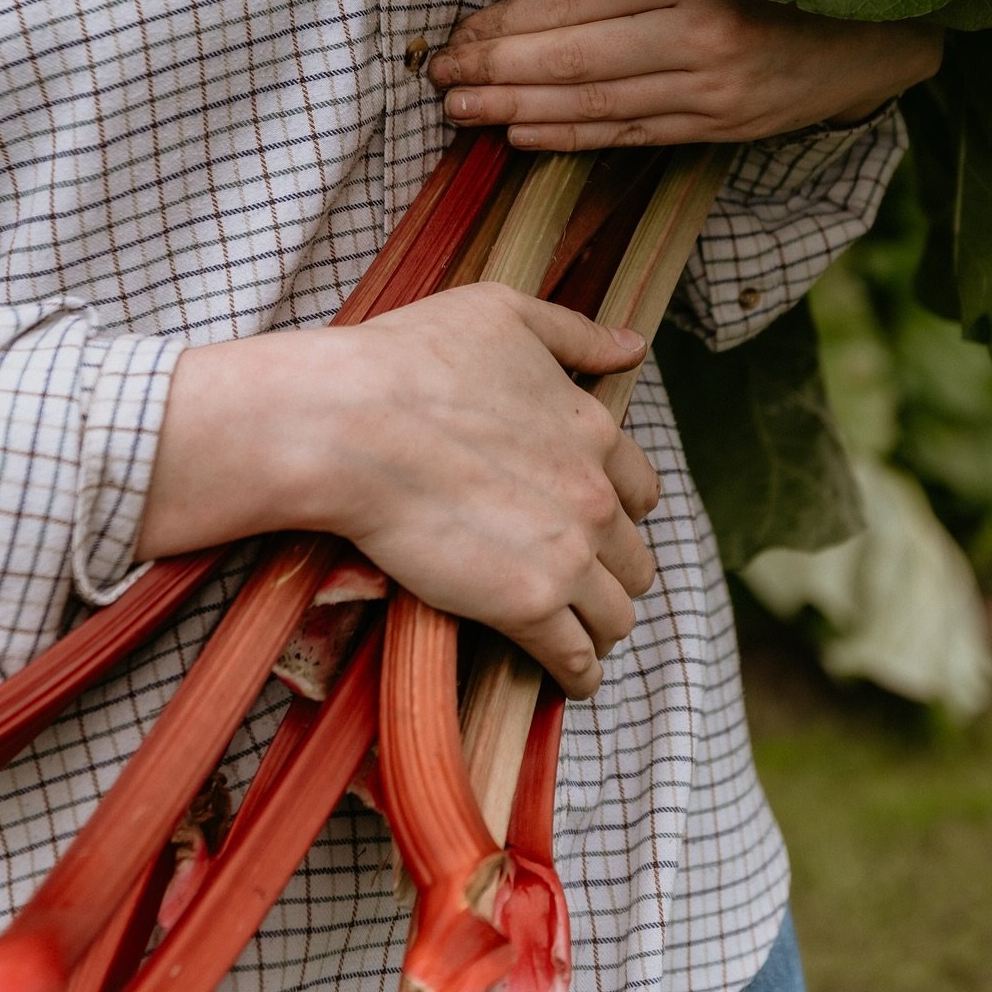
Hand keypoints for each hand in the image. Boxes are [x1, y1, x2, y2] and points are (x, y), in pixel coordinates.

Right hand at [140, 286, 659, 696]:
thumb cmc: (411, 359)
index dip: (621, 509)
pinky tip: (569, 677)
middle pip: (635, 557)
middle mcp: (595, 495)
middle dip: (614, 572)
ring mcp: (567, 553)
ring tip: (580, 637)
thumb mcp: (502, 313)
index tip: (597, 524)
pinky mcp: (528, 604)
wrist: (350, 422)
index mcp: (593, 429)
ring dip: (602, 626)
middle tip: (584, 584)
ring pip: (617, 613)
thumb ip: (574, 334)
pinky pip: (577, 658)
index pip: (640, 488)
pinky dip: (579, 672)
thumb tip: (632, 345)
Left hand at [427, 0, 943, 149]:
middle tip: (437, 78)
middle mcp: (700, 33)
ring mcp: (712, 87)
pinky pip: (629, 135)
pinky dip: (571, 139)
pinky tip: (523, 138)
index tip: (456, 31)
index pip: (576, 1)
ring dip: (518, 111)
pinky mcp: (722, 127)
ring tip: (461, 111)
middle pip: (573, 58)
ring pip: (595, 104)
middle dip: (496, 70)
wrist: (884, 30)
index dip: (507, 22)